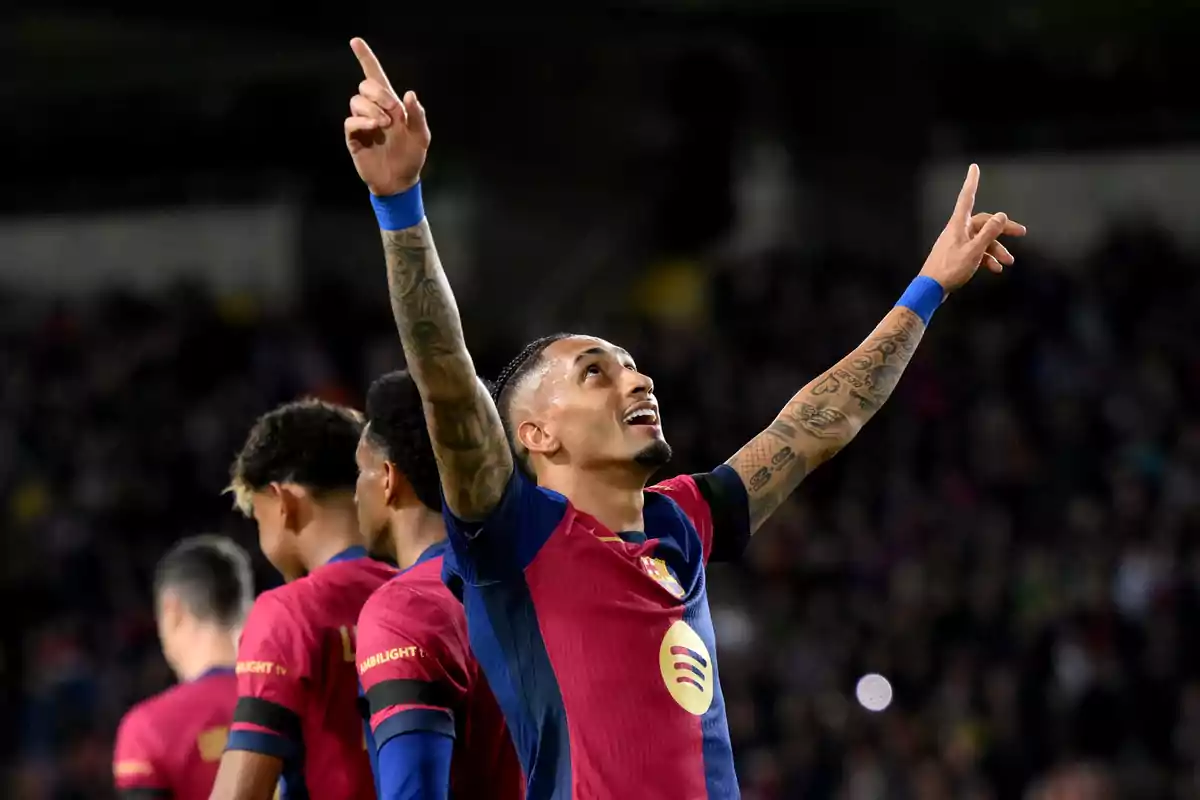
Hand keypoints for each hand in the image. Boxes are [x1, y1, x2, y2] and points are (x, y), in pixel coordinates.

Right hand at [344, 38, 429, 196]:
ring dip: (372, 109)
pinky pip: (351, 120)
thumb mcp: (422, 136)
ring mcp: (362, 123)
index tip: (355, 41)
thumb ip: (417, 115)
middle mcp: (374, 110)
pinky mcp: (354, 137)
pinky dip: (362, 120)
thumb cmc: (411, 157)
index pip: (375, 76)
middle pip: (365, 85)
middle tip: (394, 111)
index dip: (366, 58)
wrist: (400, 181)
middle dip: (379, 93)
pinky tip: (374, 127)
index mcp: (391, 105)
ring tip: (385, 125)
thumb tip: (409, 93)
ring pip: (356, 100)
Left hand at [919, 164, 1026, 291]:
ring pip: (982, 240)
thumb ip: (989, 233)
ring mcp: (957, 243)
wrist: (931, 289)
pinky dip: (987, 258)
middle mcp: (957, 230)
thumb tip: (1002, 215)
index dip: (972, 182)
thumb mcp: (974, 250)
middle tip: (1022, 233)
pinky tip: (996, 269)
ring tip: (1008, 262)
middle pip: (984, 222)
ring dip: (997, 249)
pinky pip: (976, 251)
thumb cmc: (950, 269)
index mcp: (958, 225)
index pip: (967, 197)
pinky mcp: (957, 255)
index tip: (974, 167)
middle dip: (1003, 229)